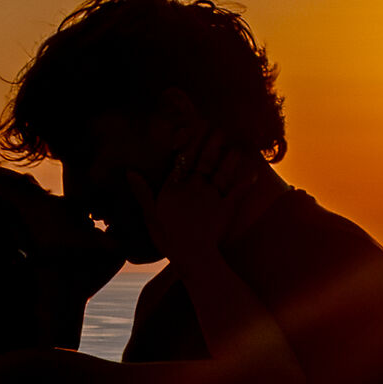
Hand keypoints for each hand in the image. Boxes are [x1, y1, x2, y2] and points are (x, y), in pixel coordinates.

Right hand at [127, 129, 267, 268]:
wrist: (192, 254)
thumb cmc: (168, 237)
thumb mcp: (150, 215)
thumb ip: (142, 192)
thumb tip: (130, 171)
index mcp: (175, 188)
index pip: (182, 160)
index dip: (190, 144)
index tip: (195, 129)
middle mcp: (194, 187)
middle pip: (204, 161)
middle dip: (212, 144)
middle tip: (219, 130)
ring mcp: (212, 196)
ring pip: (222, 171)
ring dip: (229, 158)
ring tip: (235, 147)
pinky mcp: (227, 208)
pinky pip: (237, 190)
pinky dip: (245, 181)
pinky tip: (253, 172)